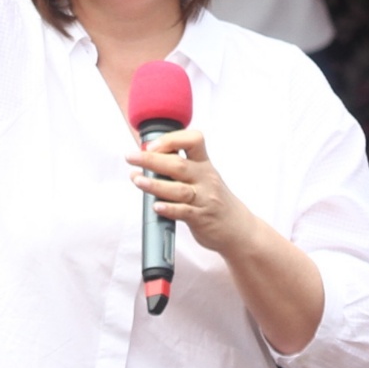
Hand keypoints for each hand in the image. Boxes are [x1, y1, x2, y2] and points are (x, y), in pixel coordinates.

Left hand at [127, 126, 262, 257]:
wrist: (238, 228)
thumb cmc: (214, 199)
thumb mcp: (203, 177)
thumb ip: (178, 167)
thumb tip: (145, 156)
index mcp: (204, 164)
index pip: (193, 140)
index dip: (171, 139)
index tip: (151, 144)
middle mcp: (205, 178)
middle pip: (178, 164)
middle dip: (152, 159)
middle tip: (131, 157)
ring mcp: (204, 198)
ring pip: (179, 189)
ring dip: (155, 185)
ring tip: (137, 180)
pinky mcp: (201, 218)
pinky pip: (184, 212)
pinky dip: (169, 209)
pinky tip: (156, 206)